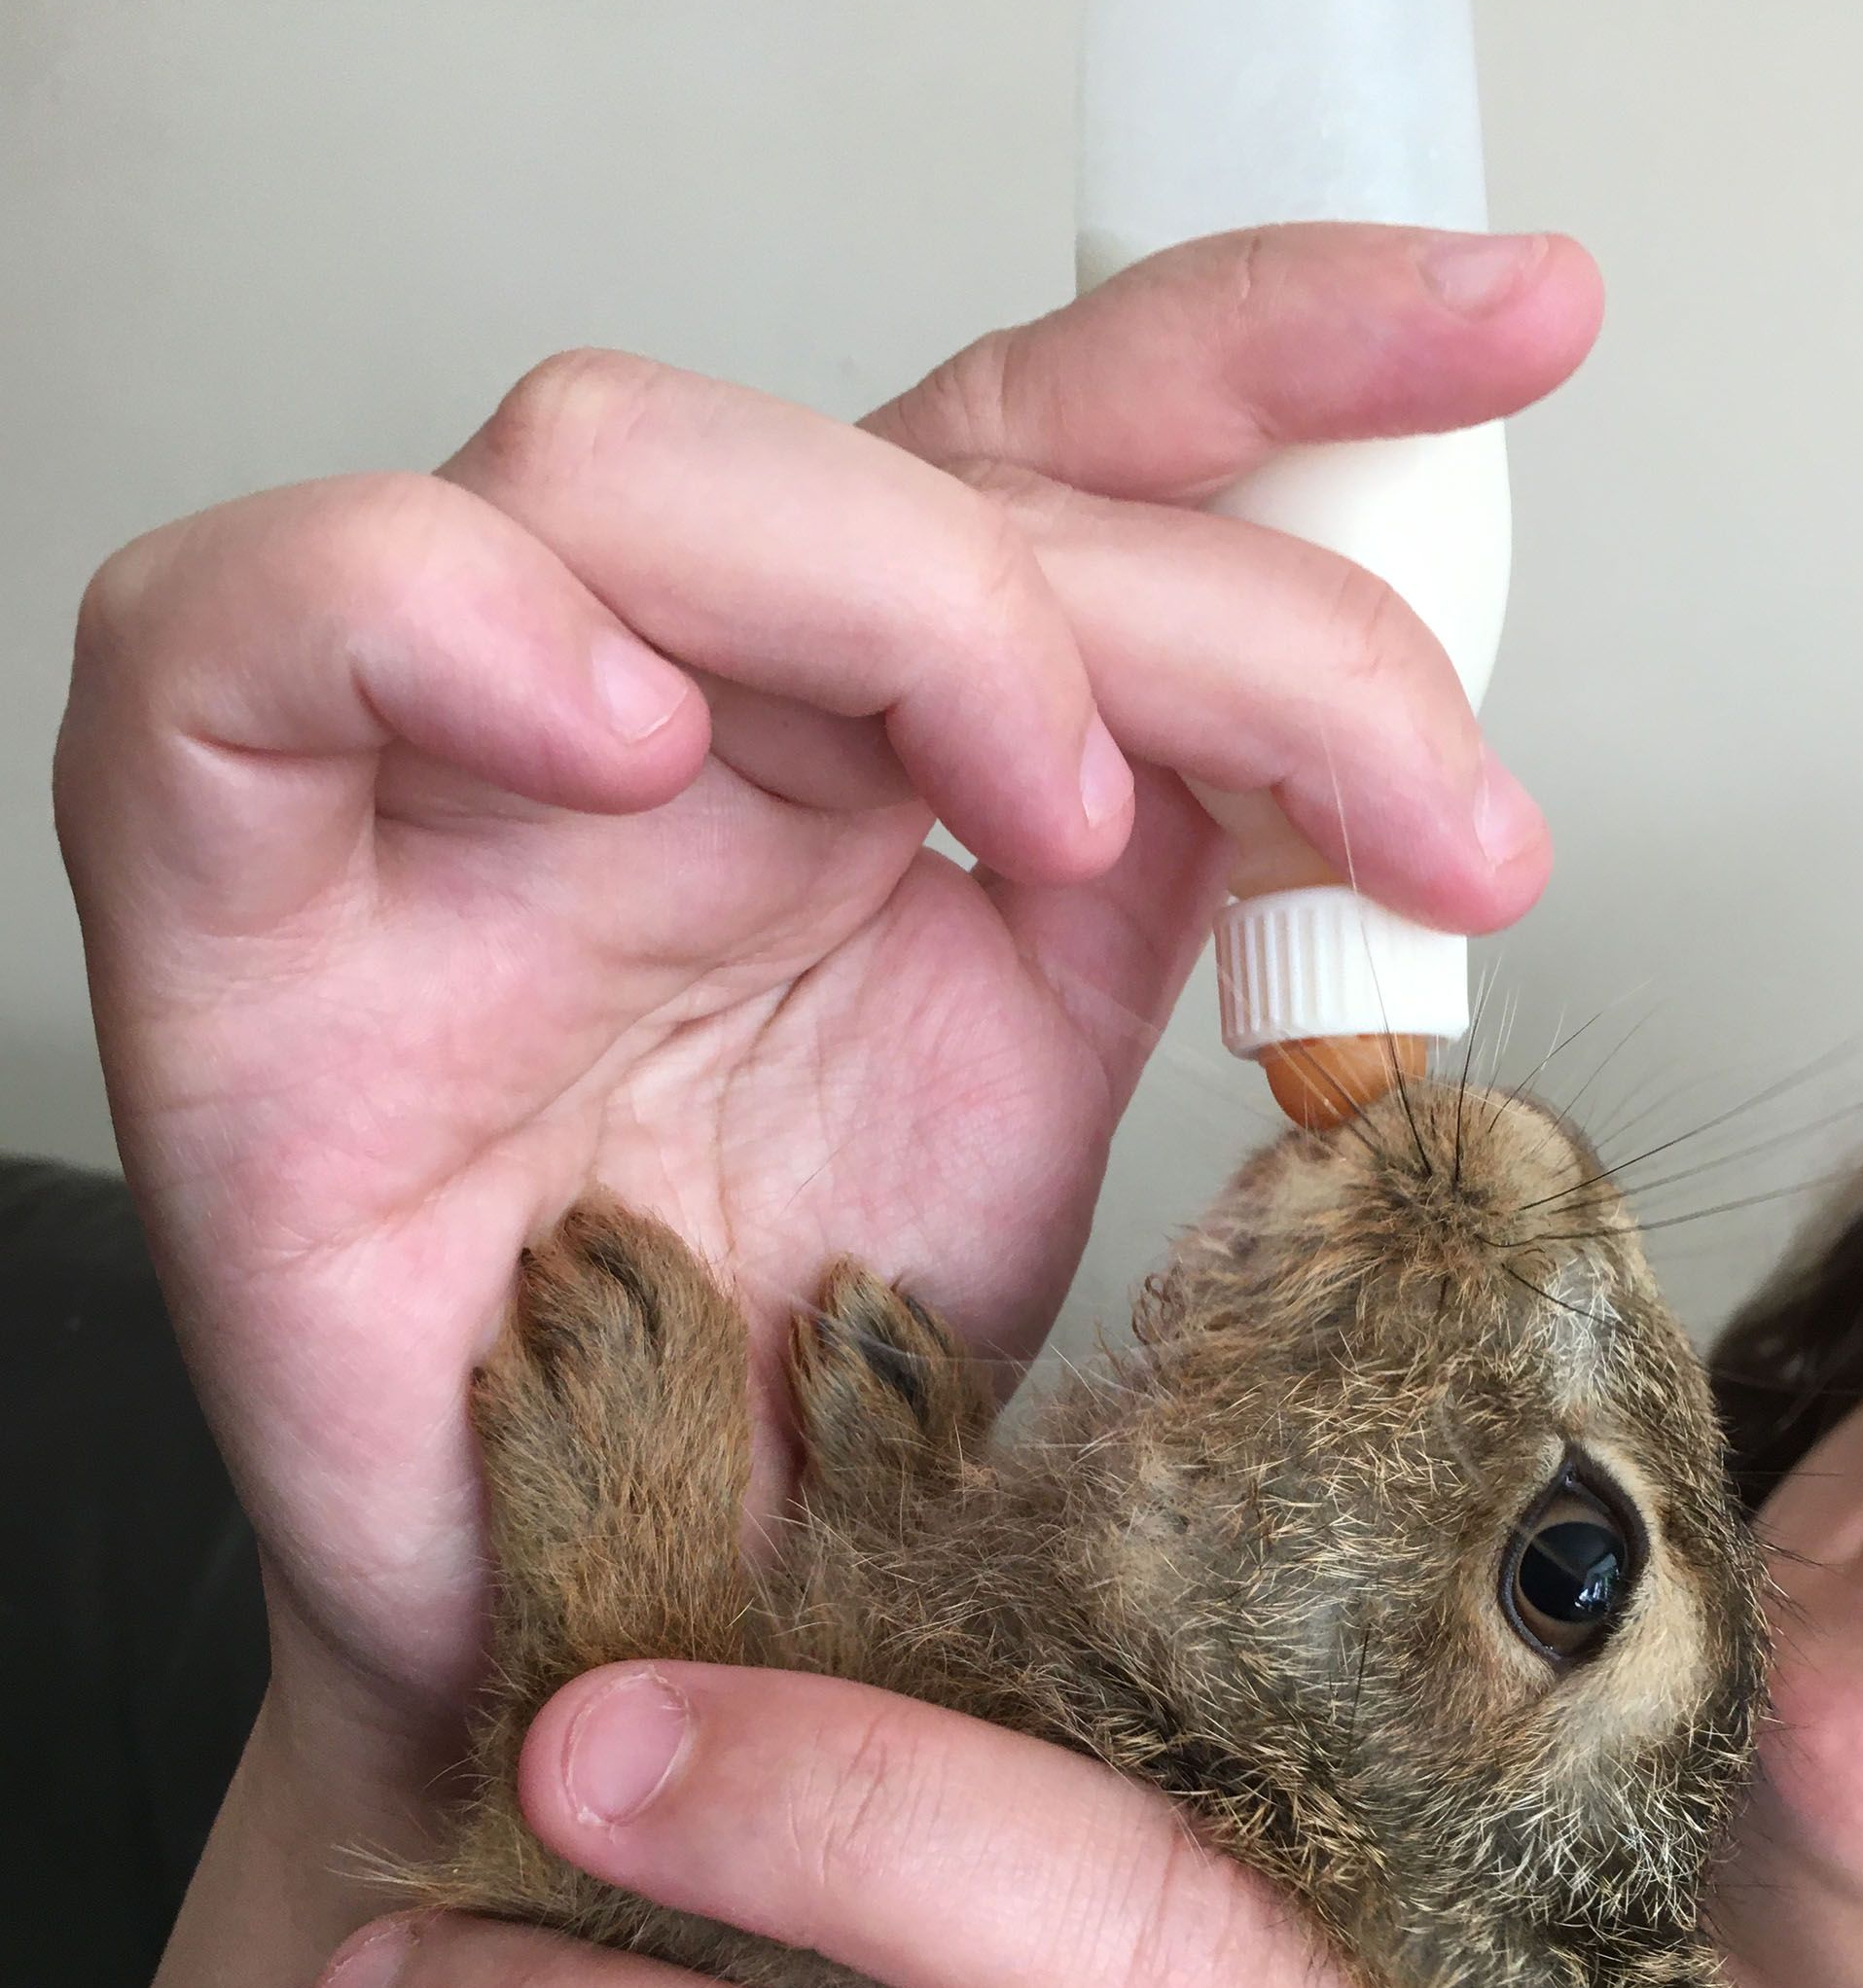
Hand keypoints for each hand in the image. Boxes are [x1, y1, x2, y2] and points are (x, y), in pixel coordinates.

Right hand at [54, 223, 1600, 1771]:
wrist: (605, 1653)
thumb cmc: (779, 1394)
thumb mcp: (1032, 1093)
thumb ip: (1172, 858)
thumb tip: (1355, 703)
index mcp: (845, 744)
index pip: (1046, 452)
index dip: (1275, 356)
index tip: (1518, 334)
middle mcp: (650, 714)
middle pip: (883, 457)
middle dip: (1172, 585)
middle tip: (1379, 789)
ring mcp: (430, 777)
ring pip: (613, 468)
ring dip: (891, 591)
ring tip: (1033, 811)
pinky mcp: (218, 883)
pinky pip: (248, 629)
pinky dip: (440, 622)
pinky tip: (628, 747)